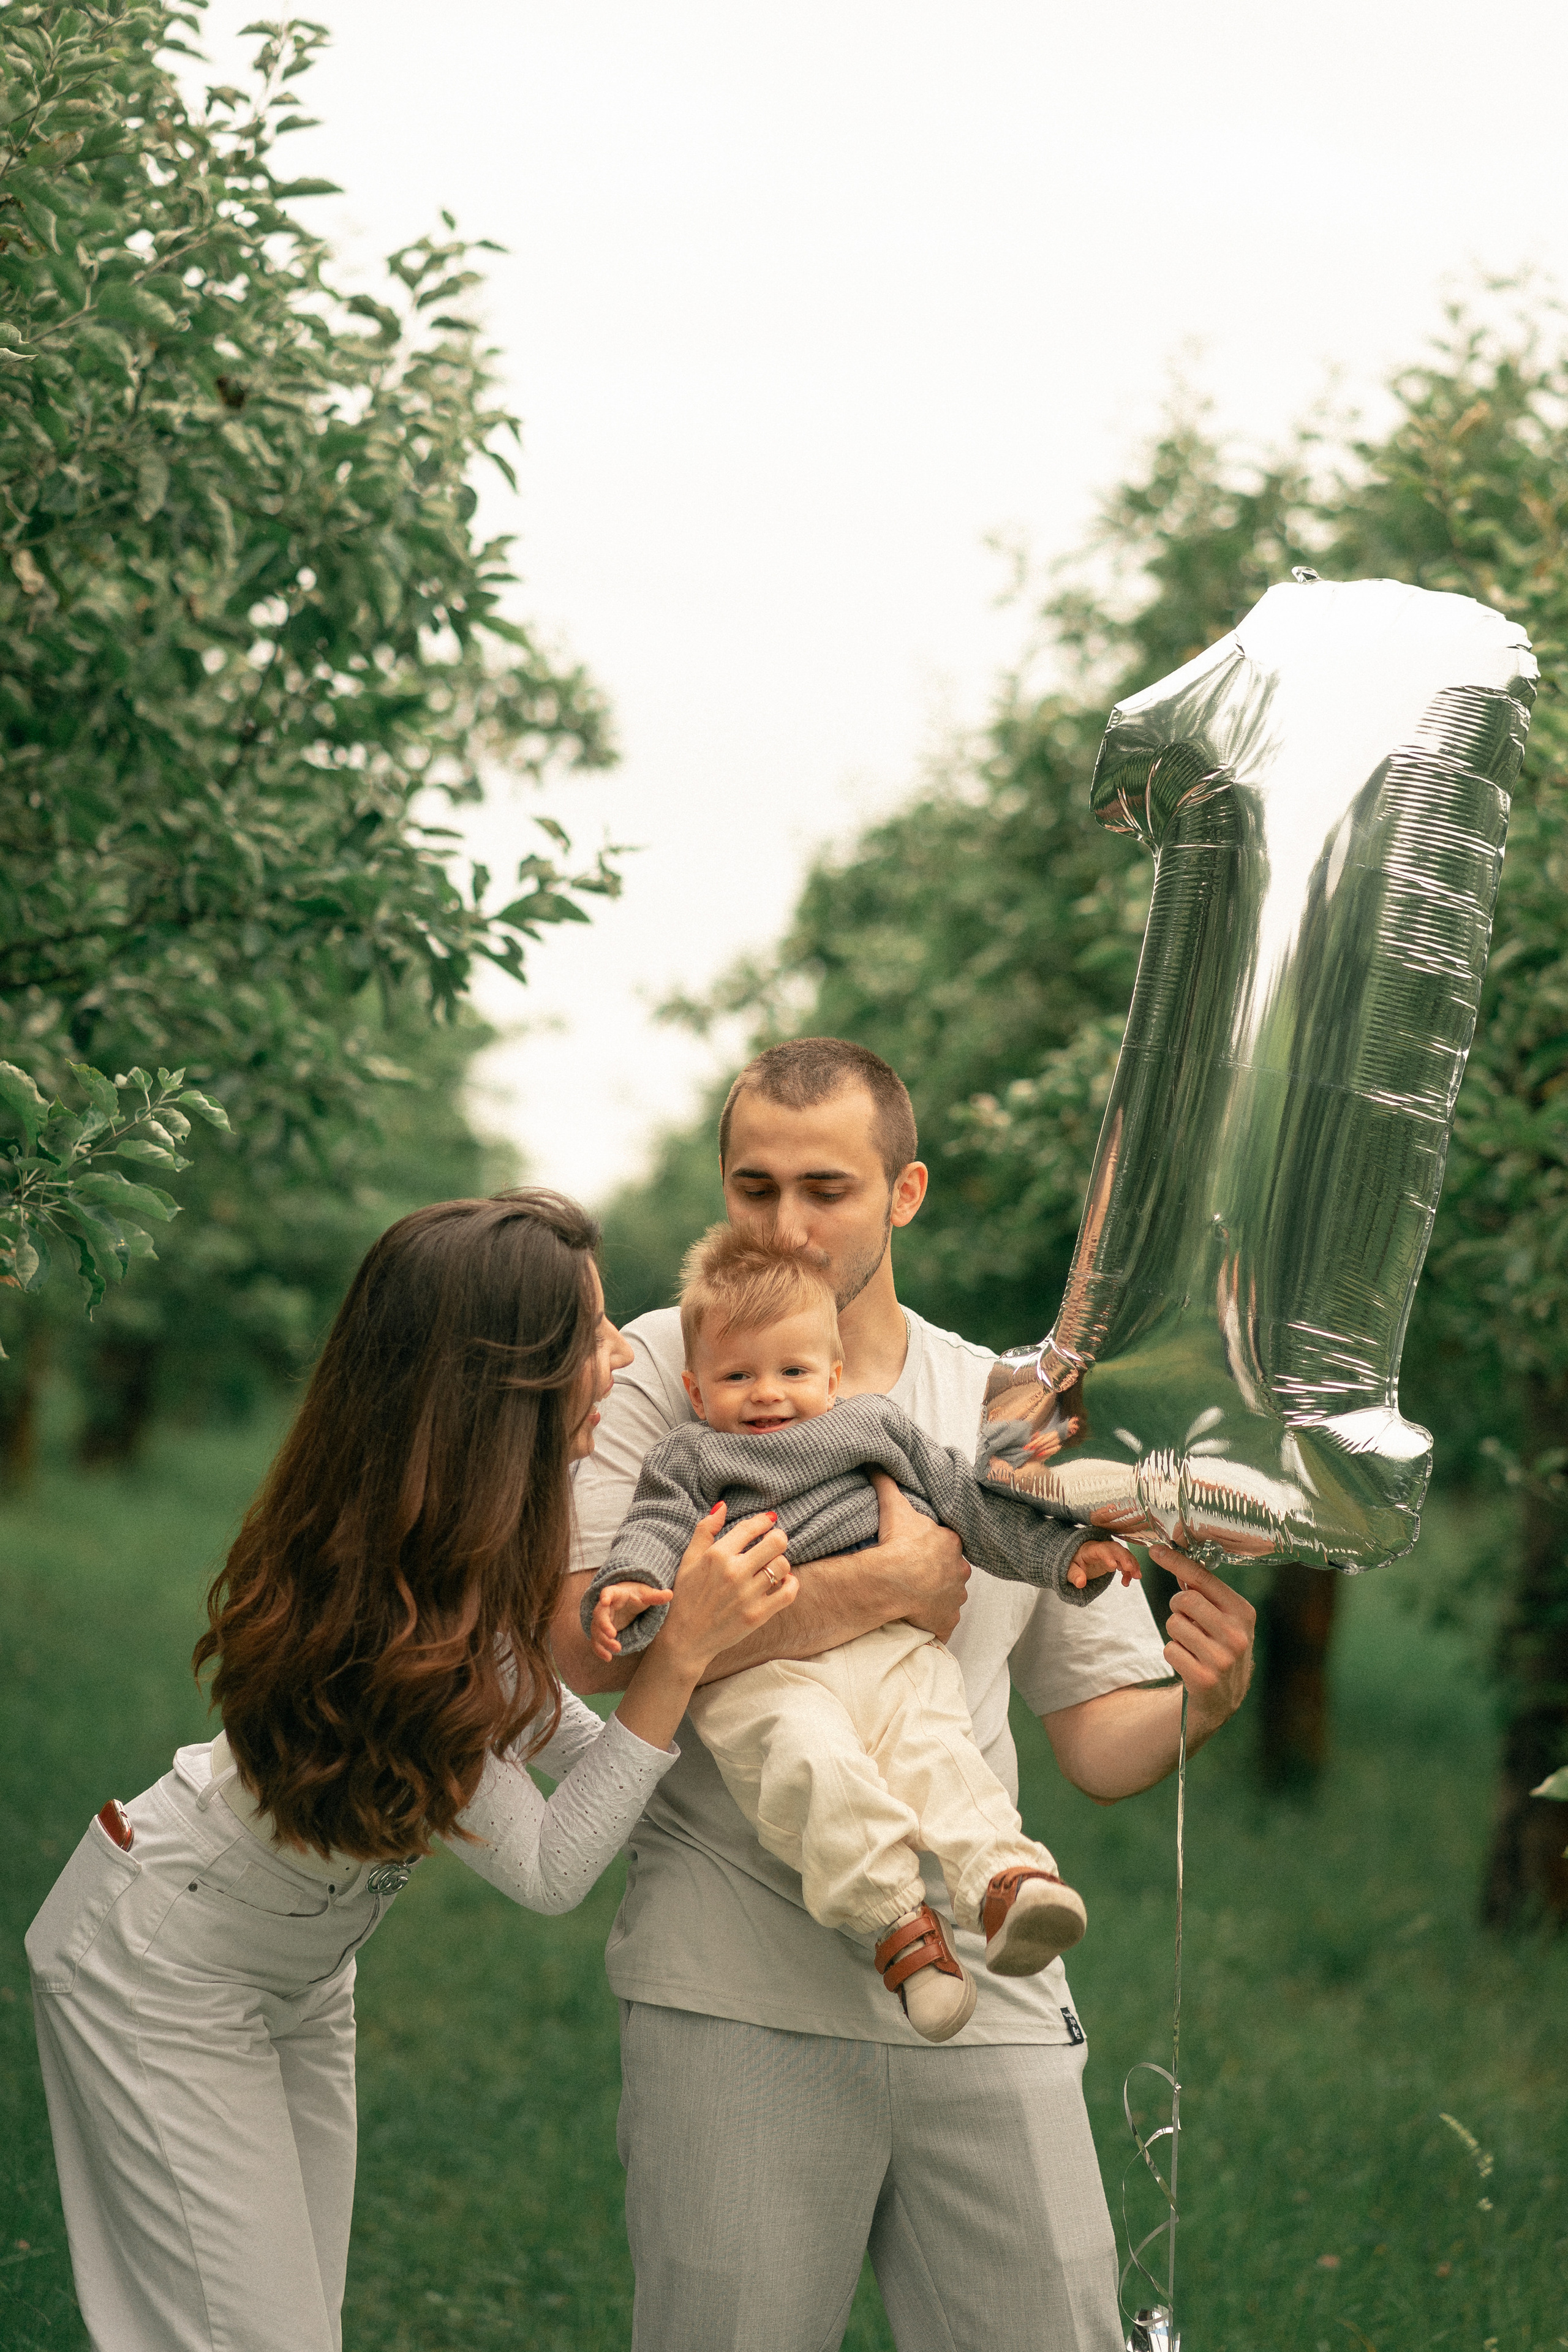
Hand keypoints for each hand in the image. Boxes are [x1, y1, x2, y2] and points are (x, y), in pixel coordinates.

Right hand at [589, 1582, 674, 1663]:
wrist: (628, 1599)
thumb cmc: (637, 1595)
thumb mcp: (646, 1594)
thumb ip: (656, 1596)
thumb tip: (670, 1594)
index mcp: (616, 1593)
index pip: (608, 1592)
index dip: (605, 1596)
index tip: (605, 1600)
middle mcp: (605, 1606)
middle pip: (599, 1615)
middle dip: (604, 1625)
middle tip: (613, 1635)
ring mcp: (602, 1619)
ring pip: (596, 1630)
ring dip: (604, 1640)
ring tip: (618, 1649)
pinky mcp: (602, 1631)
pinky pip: (596, 1640)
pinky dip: (599, 1649)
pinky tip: (608, 1658)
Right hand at [658, 1502, 799, 1677]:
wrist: (685, 1639)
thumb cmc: (686, 1596)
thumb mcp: (688, 1559)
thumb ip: (705, 1530)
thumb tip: (723, 1506)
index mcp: (717, 1555)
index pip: (750, 1528)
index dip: (764, 1521)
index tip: (769, 1521)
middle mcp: (734, 1572)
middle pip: (776, 1542)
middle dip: (778, 1538)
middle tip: (773, 1543)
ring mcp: (748, 1594)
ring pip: (783, 1565)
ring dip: (782, 1563)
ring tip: (773, 1566)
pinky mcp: (758, 1615)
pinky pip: (788, 1592)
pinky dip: (791, 1584)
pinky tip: (783, 1582)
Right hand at [868, 1472, 969, 1640]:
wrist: (895, 1580)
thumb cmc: (898, 1544)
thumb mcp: (894, 1507)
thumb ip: (888, 1484)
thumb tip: (877, 1463)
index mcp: (951, 1543)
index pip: (947, 1545)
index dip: (934, 1549)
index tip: (918, 1553)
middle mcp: (960, 1570)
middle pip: (952, 1571)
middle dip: (939, 1574)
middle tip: (916, 1576)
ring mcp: (955, 1598)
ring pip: (949, 1597)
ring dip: (937, 1598)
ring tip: (915, 1599)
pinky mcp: (947, 1621)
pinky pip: (943, 1623)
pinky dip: (934, 1623)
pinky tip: (920, 1621)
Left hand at [1067, 1536, 1141, 1589]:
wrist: (1077, 1560)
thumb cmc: (1074, 1562)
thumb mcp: (1069, 1569)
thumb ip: (1074, 1575)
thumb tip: (1080, 1583)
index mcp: (1090, 1549)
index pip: (1100, 1549)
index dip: (1108, 1556)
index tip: (1113, 1566)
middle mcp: (1102, 1549)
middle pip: (1116, 1549)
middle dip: (1125, 1558)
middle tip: (1131, 1569)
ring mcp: (1109, 1553)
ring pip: (1124, 1554)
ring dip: (1132, 1564)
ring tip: (1136, 1577)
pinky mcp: (1115, 1559)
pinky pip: (1125, 1562)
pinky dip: (1130, 1571)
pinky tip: (1128, 1580)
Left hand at [1148, 1544, 1254, 1730]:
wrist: (1223, 1700)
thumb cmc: (1220, 1649)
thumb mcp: (1224, 1620)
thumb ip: (1206, 1594)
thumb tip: (1179, 1565)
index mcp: (1244, 1612)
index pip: (1204, 1579)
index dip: (1176, 1561)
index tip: (1155, 1550)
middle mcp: (1237, 1634)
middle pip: (1185, 1600)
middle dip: (1177, 1608)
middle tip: (1186, 1620)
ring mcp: (1222, 1658)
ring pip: (1174, 1624)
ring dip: (1176, 1633)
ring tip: (1192, 1645)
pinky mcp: (1204, 1678)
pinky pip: (1169, 1649)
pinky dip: (1173, 1654)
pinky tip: (1189, 1663)